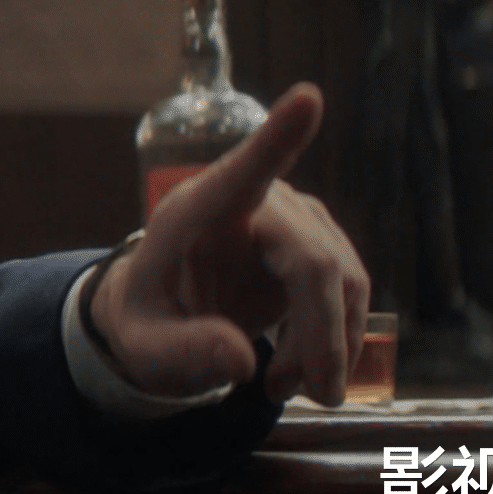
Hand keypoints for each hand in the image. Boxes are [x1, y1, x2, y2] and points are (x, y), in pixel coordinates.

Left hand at [90, 82, 369, 403]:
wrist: (161, 316)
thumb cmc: (146, 321)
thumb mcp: (145, 346)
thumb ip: (182, 352)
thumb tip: (239, 361)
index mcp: (196, 212)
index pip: (242, 171)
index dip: (277, 138)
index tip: (307, 98)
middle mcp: (252, 203)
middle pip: (315, 262)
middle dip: (321, 336)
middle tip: (310, 395)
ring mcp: (291, 217)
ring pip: (342, 280)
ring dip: (327, 344)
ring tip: (284, 386)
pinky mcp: (314, 241)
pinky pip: (347, 290)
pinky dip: (333, 339)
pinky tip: (299, 369)